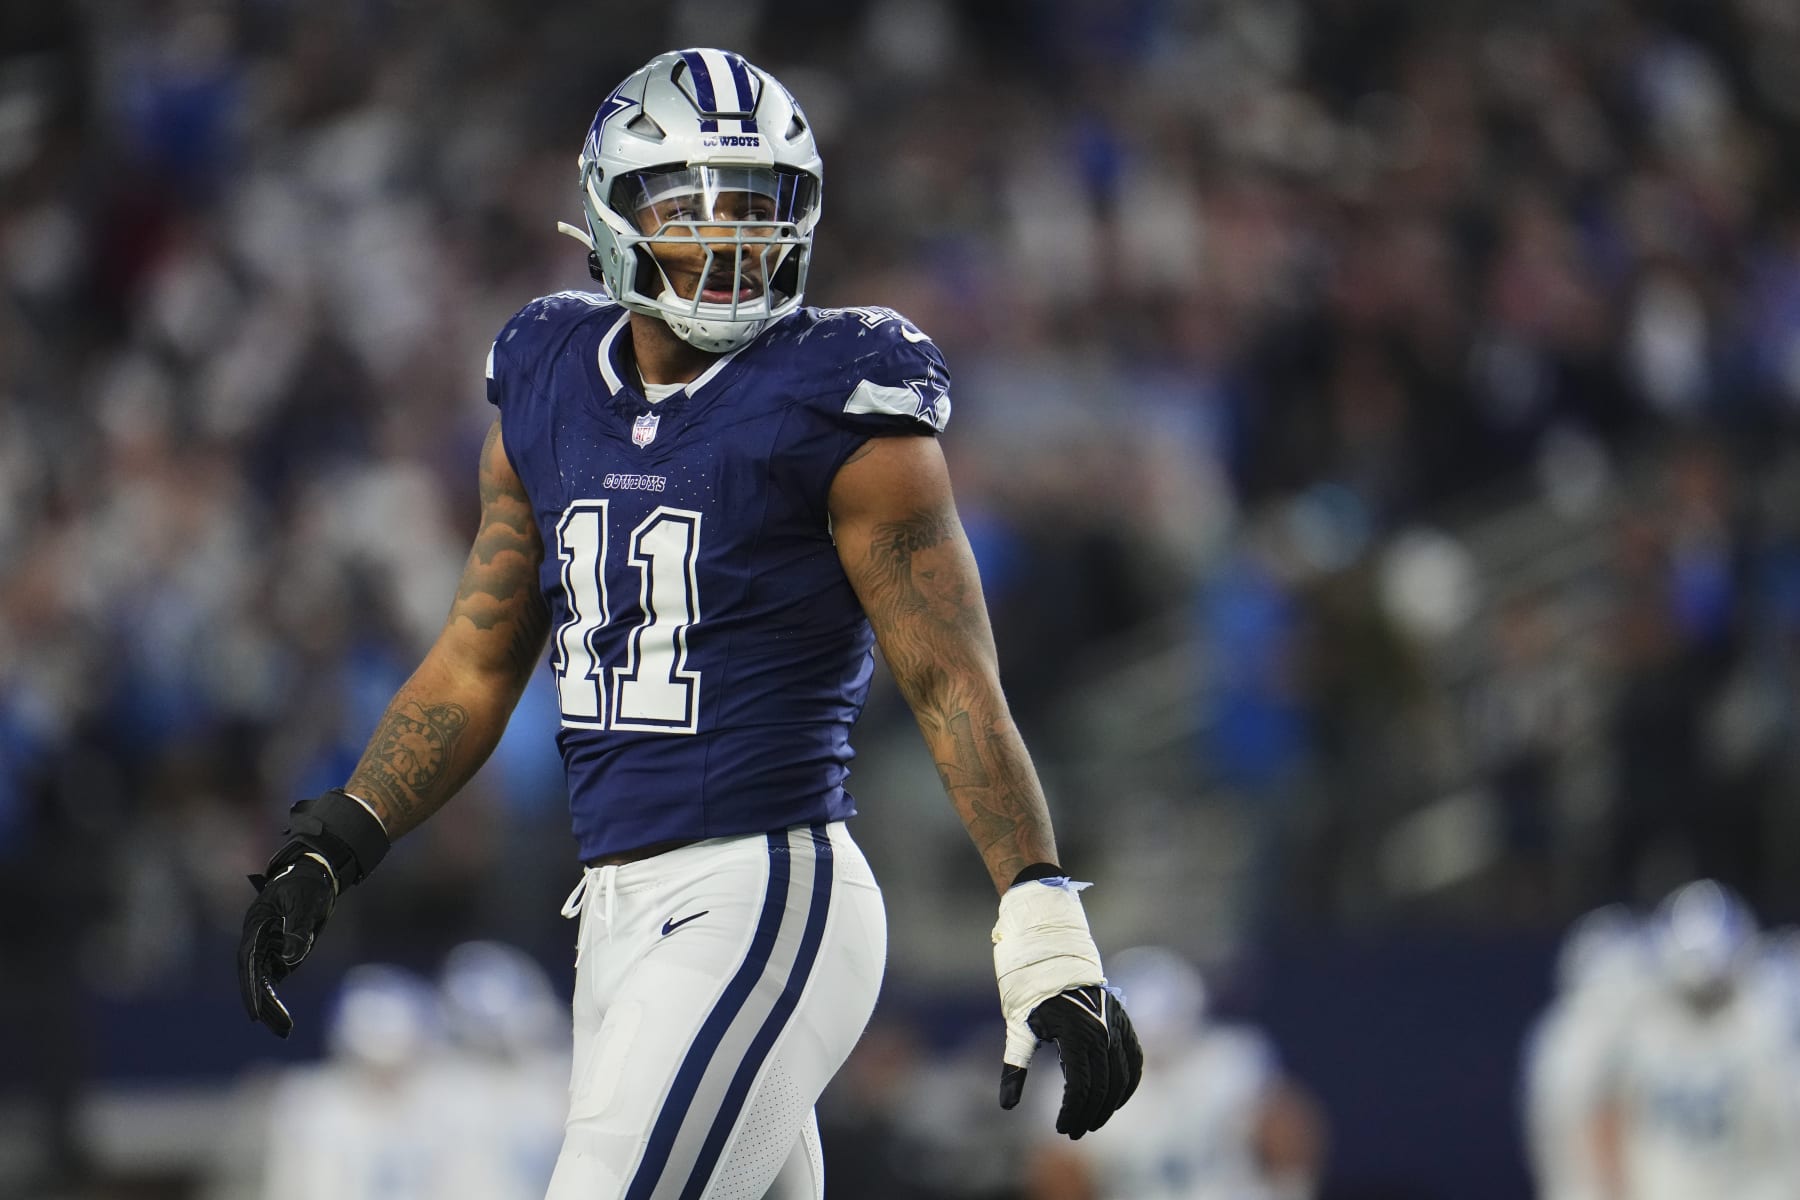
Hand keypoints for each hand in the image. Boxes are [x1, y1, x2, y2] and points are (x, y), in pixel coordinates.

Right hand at [238, 854, 335, 1037]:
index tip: (255, 1013)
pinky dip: (276, 997)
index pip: (250, 961)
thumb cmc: (309, 883)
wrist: (316, 871)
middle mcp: (257, 937)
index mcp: (258, 923)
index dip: (251, 988)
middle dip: (264, 1004)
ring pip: (264, 981)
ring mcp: (266, 945)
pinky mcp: (278, 950)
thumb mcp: (307, 903)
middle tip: (280, 1029)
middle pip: (255, 976)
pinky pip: (274, 977)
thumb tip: (289, 959)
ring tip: (284, 1030)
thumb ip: (298, 931)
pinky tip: (283, 1019)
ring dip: (271, 1006)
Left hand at [991, 874, 1144, 1138]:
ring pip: (1122, 1076)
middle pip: (1103, 1087)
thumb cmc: (1027, 980)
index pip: (1081, 1086)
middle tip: (1073, 1132)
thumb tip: (1007, 1106)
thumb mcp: (1017, 1024)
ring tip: (1092, 1121)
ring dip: (1110, 1104)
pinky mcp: (1122, 1018)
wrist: (1051, 940)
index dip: (1072, 1112)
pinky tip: (1116, 1097)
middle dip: (1088, 1114)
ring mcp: (1116, 1023)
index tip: (1060, 1128)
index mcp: (1075, 1033)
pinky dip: (1128, 1082)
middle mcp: (1102, 1030)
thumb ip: (1015, 1066)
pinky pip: (1134, 1058)